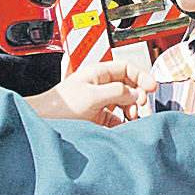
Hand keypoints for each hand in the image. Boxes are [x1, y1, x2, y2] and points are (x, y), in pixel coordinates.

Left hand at [24, 60, 157, 126]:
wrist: (42, 122)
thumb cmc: (59, 106)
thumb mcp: (92, 96)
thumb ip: (117, 93)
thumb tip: (137, 94)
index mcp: (98, 72)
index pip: (127, 68)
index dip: (142, 76)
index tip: (152, 88)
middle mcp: (99, 85)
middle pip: (129, 85)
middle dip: (139, 94)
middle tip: (143, 106)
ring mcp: (98, 100)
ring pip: (124, 101)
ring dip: (132, 108)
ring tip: (133, 117)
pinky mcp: (96, 116)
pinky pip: (116, 117)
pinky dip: (123, 121)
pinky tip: (124, 126)